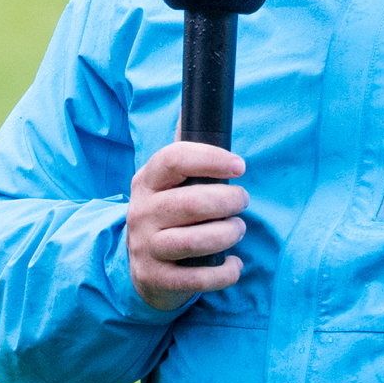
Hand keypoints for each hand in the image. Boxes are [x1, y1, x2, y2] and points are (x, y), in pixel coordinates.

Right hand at [127, 141, 247, 311]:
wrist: (142, 270)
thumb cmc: (168, 216)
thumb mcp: (168, 183)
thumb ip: (183, 151)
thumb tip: (192, 104)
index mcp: (147, 181)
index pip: (174, 159)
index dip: (210, 159)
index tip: (239, 166)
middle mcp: (141, 213)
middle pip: (191, 202)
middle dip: (228, 201)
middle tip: (242, 202)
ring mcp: (145, 247)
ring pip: (194, 240)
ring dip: (227, 234)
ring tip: (237, 230)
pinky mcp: (155, 278)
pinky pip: (197, 278)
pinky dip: (224, 273)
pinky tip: (234, 264)